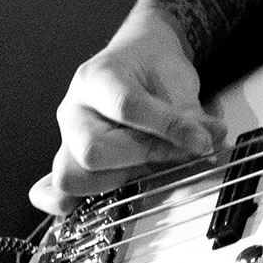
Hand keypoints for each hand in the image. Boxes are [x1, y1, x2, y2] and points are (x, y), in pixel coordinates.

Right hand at [28, 8, 229, 214]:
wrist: (137, 56)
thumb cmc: (153, 68)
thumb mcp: (177, 81)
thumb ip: (191, 116)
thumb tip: (210, 143)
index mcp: (98, 78)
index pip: (128, 108)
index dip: (169, 129)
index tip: (202, 141)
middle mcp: (74, 109)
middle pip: (93, 150)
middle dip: (143, 157)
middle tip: (177, 153)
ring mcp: (66, 137)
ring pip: (73, 175)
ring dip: (118, 179)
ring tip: (147, 166)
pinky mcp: (69, 159)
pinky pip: (52, 190)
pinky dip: (67, 203)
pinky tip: (85, 206)